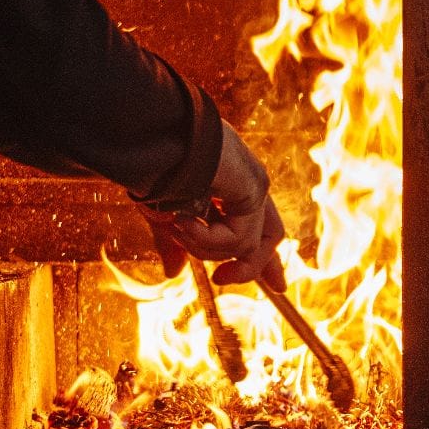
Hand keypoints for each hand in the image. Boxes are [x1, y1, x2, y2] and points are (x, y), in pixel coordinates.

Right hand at [149, 126, 287, 290]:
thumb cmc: (154, 168)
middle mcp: (248, 182)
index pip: (256, 227)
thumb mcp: (164, 214)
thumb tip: (173, 273)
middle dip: (258, 266)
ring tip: (178, 226)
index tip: (276, 287)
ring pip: (248, 246)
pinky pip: (239, 240)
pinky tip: (184, 221)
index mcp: (231, 185)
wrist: (152, 140)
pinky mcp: (253, 188)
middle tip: (233, 281)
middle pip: (269, 236)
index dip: (264, 260)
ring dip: (205, 247)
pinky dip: (207, 239)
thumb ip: (175, 243)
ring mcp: (253, 183)